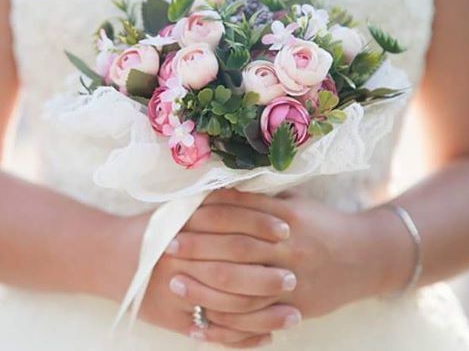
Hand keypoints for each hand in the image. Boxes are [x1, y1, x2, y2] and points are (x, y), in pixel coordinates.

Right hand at [105, 206, 301, 348]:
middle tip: (294, 278)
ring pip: (228, 309)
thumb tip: (258, 193)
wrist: (110, 258)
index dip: (260, 223)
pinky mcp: (174, 321)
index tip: (287, 229)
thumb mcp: (179, 209)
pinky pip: (213, 333)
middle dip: (266, 276)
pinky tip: (268, 337)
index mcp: (182, 226)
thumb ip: (213, 202)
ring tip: (295, 315)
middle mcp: (180, 261)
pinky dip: (242, 338)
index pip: (229, 222)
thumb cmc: (152, 230)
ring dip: (265, 314)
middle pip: (232, 269)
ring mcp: (177, 295)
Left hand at [167, 189, 406, 327]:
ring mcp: (293, 280)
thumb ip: (262, 202)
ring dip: (205, 285)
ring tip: (176, 282)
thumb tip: (222, 194)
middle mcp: (289, 248)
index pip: (239, 215)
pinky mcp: (297, 306)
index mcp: (287, 218)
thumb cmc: (325, 225)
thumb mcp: (298, 205)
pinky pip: (258, 316)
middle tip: (168, 247)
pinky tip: (205, 318)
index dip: (207, 215)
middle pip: (236, 249)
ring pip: (242, 287)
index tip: (180, 216)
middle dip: (199, 247)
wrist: (366, 256)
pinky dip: (230, 320)